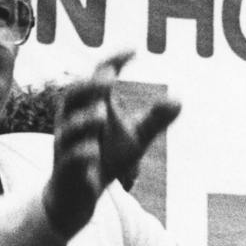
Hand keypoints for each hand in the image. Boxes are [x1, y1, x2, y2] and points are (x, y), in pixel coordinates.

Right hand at [42, 50, 180, 236]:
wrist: (78, 196)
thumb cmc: (105, 159)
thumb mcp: (133, 140)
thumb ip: (154, 120)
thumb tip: (179, 100)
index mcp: (89, 107)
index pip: (97, 76)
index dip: (114, 62)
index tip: (135, 49)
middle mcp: (73, 121)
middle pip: (74, 95)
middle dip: (90, 86)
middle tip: (109, 77)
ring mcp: (67, 146)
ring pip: (70, 128)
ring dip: (84, 120)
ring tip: (102, 114)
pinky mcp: (67, 171)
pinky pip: (70, 160)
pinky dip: (81, 155)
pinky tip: (93, 154)